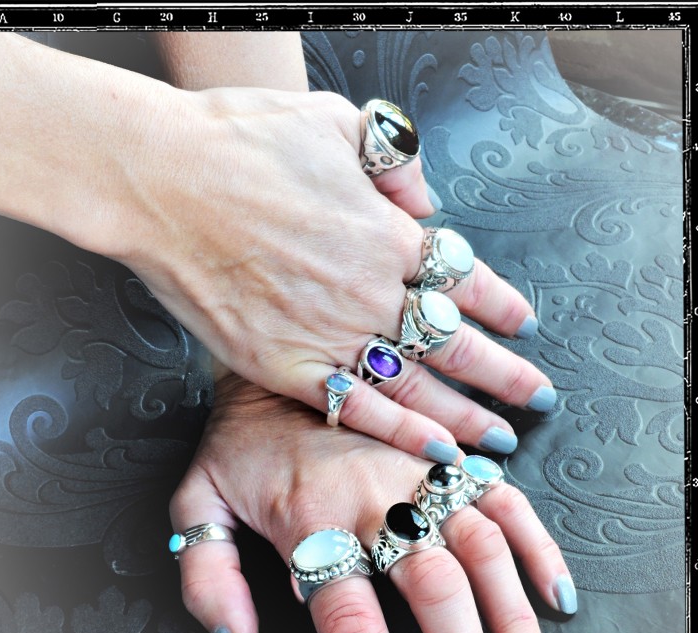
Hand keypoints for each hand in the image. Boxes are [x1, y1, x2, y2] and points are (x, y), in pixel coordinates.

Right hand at [113, 85, 554, 456]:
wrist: (161, 180)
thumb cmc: (240, 141)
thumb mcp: (334, 119)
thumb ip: (394, 159)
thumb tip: (424, 197)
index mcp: (388, 233)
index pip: (465, 279)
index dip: (501, 304)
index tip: (522, 323)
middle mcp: (370, 291)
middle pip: (456, 344)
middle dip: (504, 374)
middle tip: (535, 395)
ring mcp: (328, 334)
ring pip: (417, 387)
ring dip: (467, 416)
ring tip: (500, 440)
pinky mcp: (284, 367)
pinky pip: (357, 409)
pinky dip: (401, 433)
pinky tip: (436, 449)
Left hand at [168, 375, 575, 632]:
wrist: (279, 365)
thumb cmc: (240, 441)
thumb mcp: (197, 503)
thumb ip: (209, 580)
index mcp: (312, 522)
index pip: (351, 627)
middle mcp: (374, 500)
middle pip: (433, 591)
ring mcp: (419, 472)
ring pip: (481, 549)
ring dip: (512, 617)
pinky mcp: (446, 455)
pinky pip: (504, 500)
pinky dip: (537, 546)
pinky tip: (555, 593)